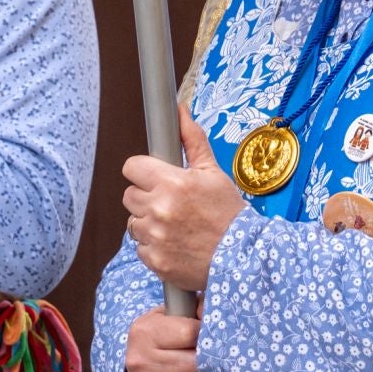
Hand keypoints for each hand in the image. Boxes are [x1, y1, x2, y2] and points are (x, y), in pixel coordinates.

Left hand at [121, 104, 245, 290]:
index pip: (131, 167)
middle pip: (129, 195)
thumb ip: (192, 140)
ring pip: (133, 222)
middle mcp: (159, 209)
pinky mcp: (154, 260)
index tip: (154, 177)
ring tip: (175, 225)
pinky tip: (175, 243)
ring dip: (149, 223)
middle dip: (146, 197)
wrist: (243, 257)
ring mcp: (155, 237)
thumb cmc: (228, 213)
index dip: (143, 171)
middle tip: (171, 203)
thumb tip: (179, 111)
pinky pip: (140, 247)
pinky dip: (154, 246)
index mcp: (172, 183)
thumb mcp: (213, 172)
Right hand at [124, 307, 219, 371]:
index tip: (217, 337)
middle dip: (213, 364)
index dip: (208, 336)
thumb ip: (194, 308)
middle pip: (191, 365)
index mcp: (146, 331)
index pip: (189, 333)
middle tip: (224, 360)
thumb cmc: (159, 331)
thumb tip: (217, 311)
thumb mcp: (170, 312)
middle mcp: (141, 359)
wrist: (134, 354)